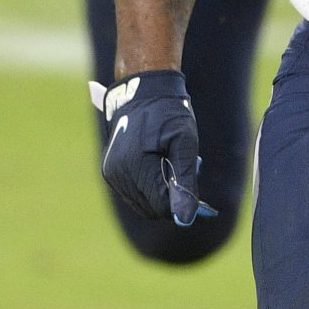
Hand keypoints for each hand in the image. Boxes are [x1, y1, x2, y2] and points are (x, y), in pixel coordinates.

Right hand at [88, 69, 216, 226]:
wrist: (141, 89)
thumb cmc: (168, 113)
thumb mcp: (185, 143)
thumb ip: (185, 181)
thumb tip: (185, 218)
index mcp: (135, 166)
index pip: (161, 206)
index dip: (182, 203)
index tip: (198, 192)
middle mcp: (117, 174)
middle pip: (151, 209)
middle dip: (172, 198)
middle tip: (187, 171)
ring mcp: (111, 174)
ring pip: (142, 204)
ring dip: (161, 193)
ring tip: (171, 164)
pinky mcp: (110, 172)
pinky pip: (134, 194)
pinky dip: (149, 188)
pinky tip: (159, 166)